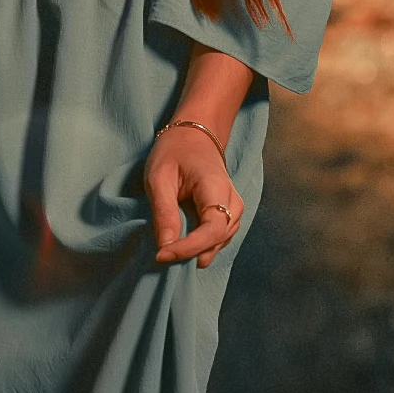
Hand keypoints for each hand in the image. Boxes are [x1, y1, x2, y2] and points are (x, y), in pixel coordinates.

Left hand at [145, 125, 243, 268]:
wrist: (195, 136)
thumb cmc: (174, 152)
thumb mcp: (159, 178)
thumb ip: (164, 213)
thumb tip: (165, 248)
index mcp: (216, 187)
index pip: (212, 229)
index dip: (189, 247)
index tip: (163, 255)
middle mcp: (233, 201)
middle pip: (218, 239)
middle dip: (191, 253)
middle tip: (162, 256)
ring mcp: (234, 209)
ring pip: (220, 242)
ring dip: (197, 251)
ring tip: (170, 252)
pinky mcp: (229, 215)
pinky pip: (218, 238)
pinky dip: (201, 246)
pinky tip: (183, 246)